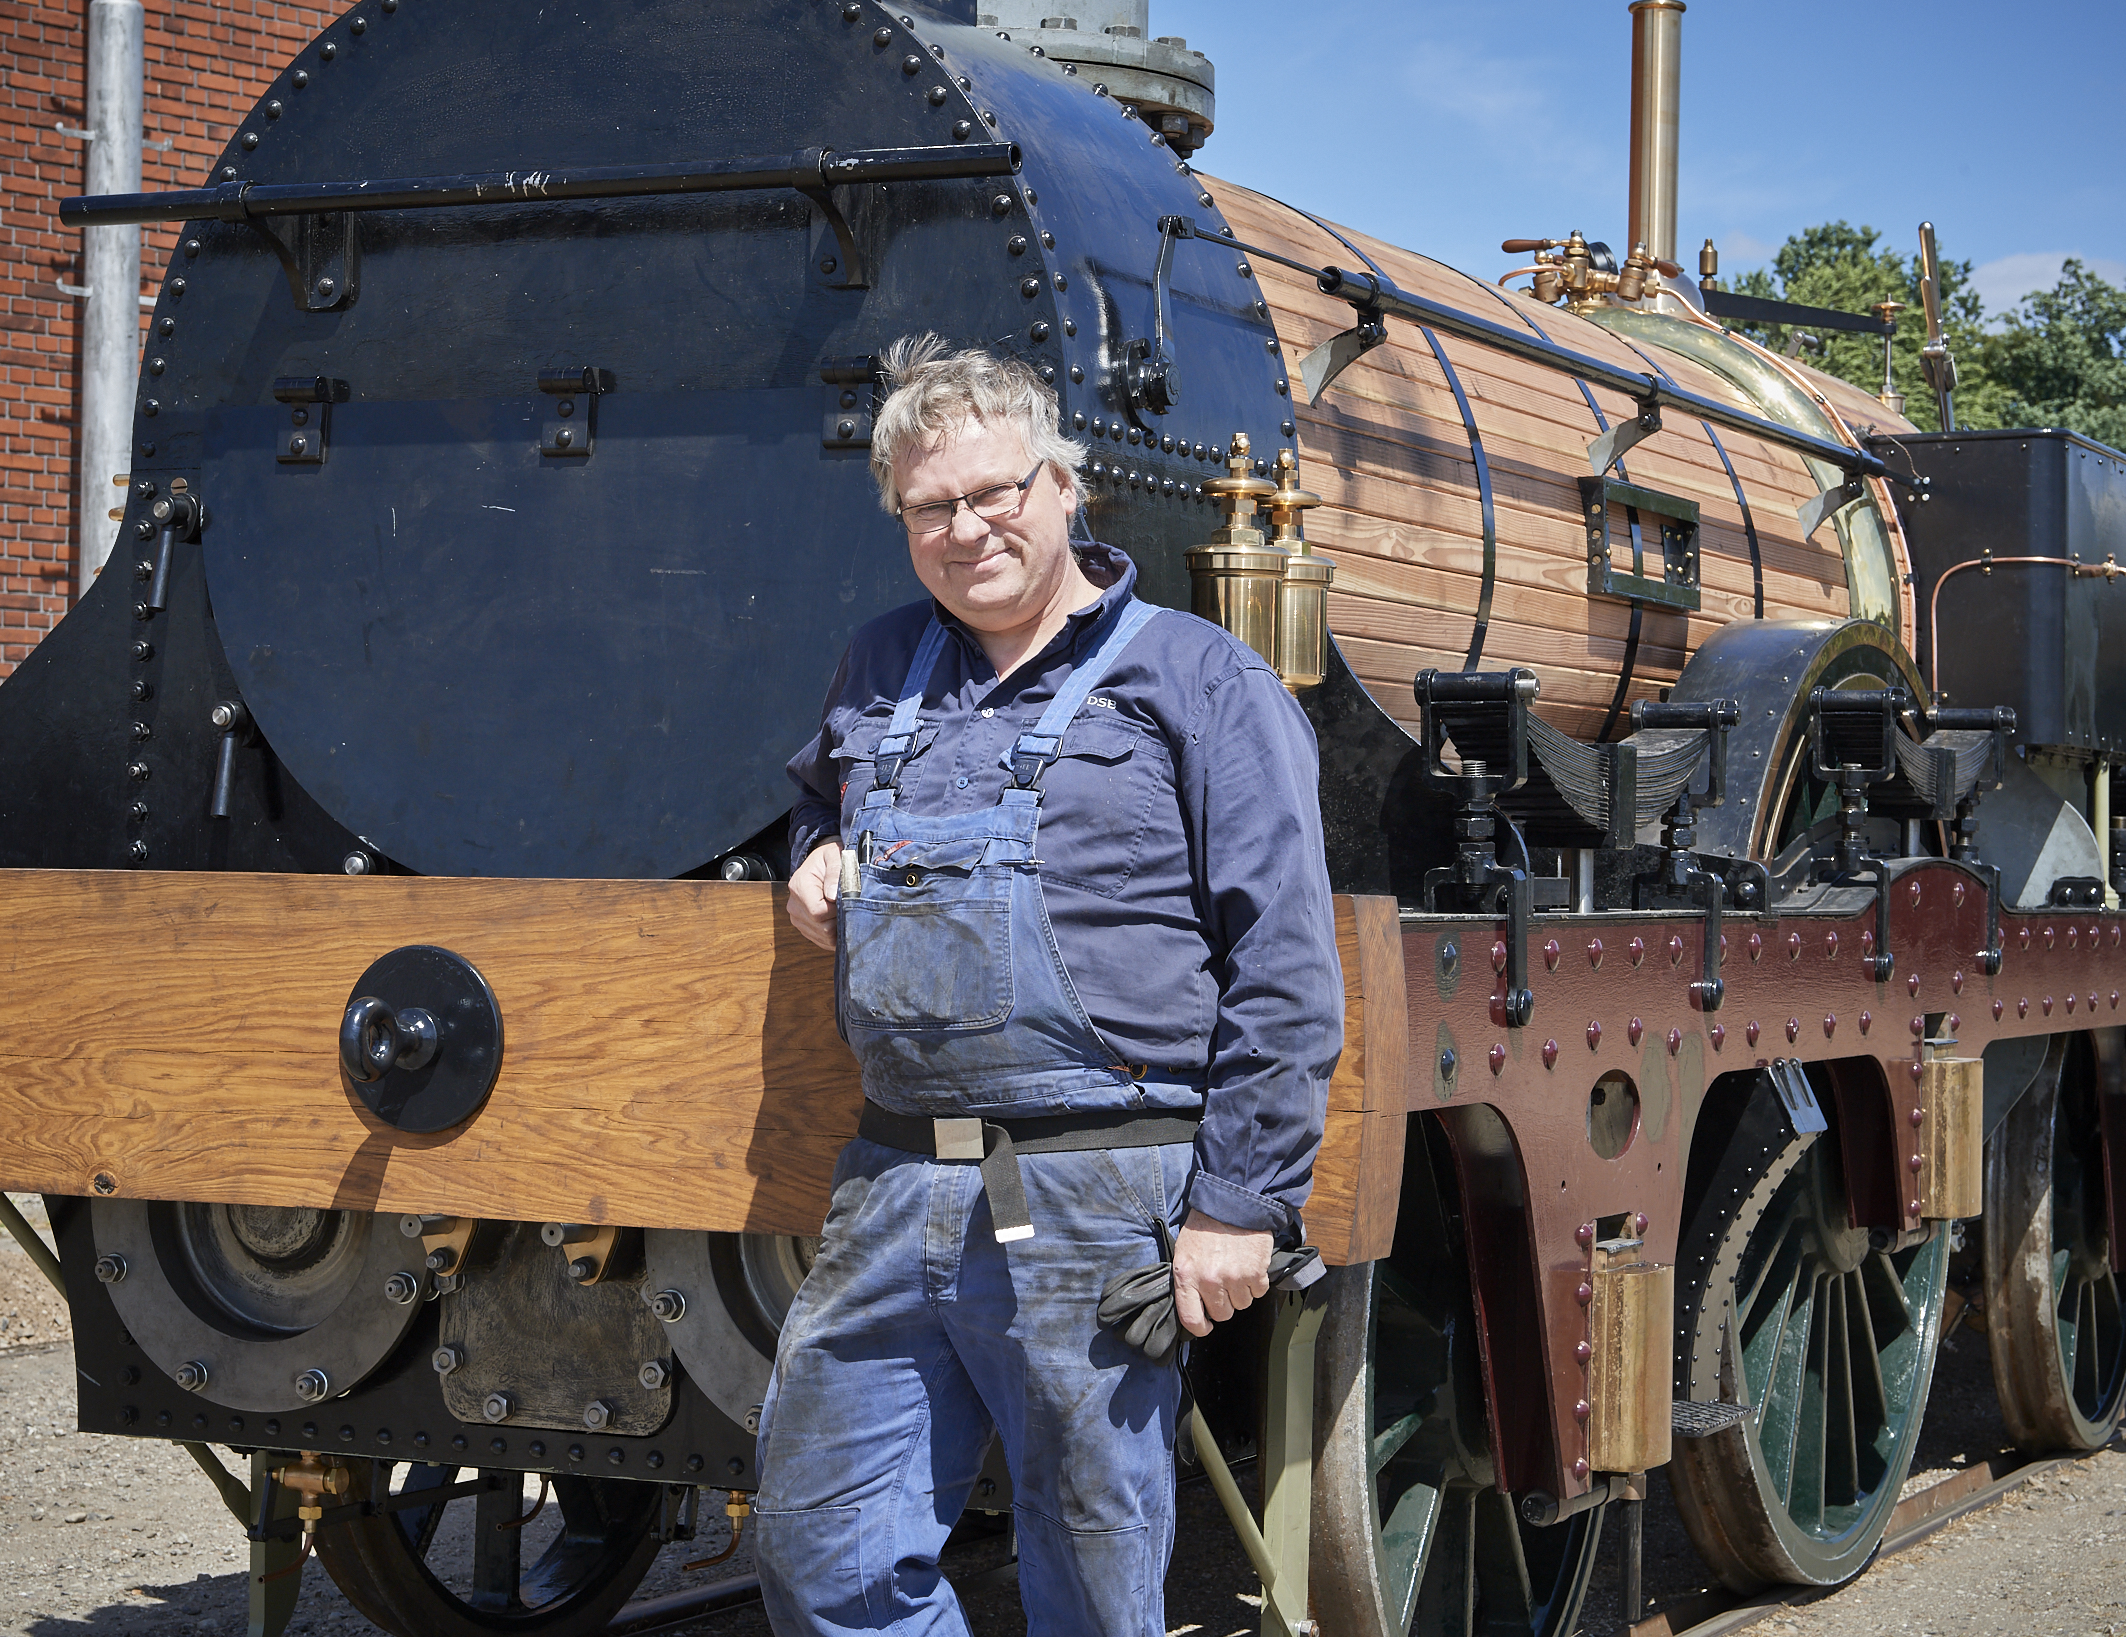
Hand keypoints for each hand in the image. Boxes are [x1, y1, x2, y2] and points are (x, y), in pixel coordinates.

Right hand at [786, 839, 842, 951]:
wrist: (822, 862)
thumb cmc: (831, 857)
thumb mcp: (836, 856)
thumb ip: (835, 872)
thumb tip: (833, 896)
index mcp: (800, 886)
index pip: (818, 912)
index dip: (836, 911)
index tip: (845, 900)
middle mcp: (794, 904)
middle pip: (821, 928)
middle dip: (839, 921)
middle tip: (847, 905)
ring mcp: (797, 917)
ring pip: (822, 937)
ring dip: (837, 929)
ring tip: (842, 910)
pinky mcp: (803, 926)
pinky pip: (821, 940)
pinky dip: (833, 935)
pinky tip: (838, 920)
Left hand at [1171, 1209, 1272, 1337]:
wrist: (1232, 1200)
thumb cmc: (1206, 1224)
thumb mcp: (1184, 1250)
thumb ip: (1187, 1279)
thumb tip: (1193, 1305)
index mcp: (1186, 1274)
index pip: (1190, 1318)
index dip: (1200, 1328)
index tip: (1206, 1326)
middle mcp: (1209, 1280)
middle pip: (1222, 1314)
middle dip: (1224, 1302)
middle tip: (1223, 1284)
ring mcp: (1234, 1277)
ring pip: (1242, 1304)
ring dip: (1241, 1292)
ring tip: (1236, 1270)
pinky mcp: (1255, 1272)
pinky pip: (1259, 1292)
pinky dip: (1257, 1282)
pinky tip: (1249, 1265)